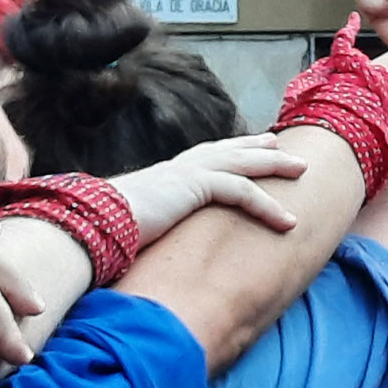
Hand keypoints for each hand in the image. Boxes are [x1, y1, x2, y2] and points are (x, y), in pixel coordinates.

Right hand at [114, 133, 309, 244]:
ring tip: (301, 170)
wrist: (86, 226)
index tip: (244, 147)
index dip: (225, 150)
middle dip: (255, 146)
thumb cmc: (100, 232)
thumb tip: (144, 244)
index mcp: (164, 176)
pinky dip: (268, 206)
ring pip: (242, 164)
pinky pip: (242, 191)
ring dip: (275, 166)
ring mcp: (186, 174)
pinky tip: (288, 221)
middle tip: (278, 143)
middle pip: (226, 151)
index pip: (201, 157)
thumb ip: (147, 228)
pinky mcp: (194, 186)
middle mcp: (177, 169)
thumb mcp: (132, 227)